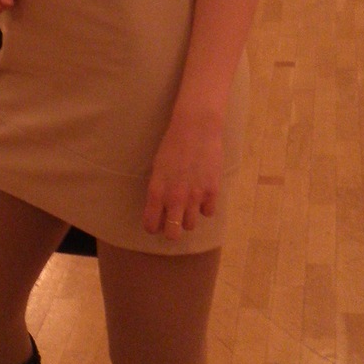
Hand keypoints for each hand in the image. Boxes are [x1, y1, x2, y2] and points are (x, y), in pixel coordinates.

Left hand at [142, 105, 223, 240]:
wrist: (196, 128)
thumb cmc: (172, 145)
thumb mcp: (158, 168)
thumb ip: (158, 190)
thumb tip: (160, 208)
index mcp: (157, 191)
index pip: (151, 225)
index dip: (153, 226)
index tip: (156, 222)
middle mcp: (175, 198)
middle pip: (172, 234)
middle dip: (171, 231)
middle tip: (172, 220)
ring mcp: (195, 197)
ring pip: (190, 226)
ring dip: (188, 218)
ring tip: (188, 205)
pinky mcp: (212, 192)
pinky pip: (208, 213)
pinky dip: (205, 207)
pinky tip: (203, 196)